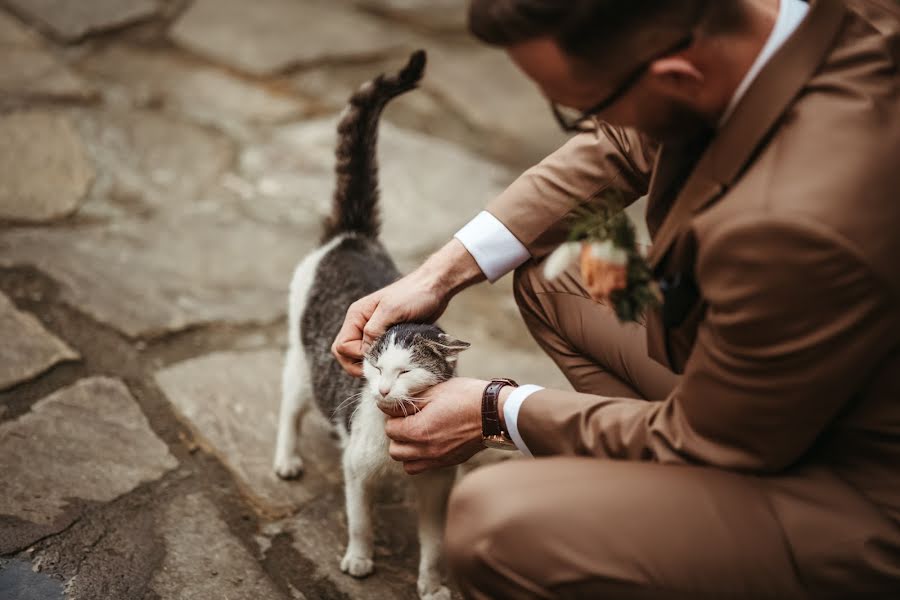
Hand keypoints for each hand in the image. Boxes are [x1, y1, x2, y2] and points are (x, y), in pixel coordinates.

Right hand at [331, 239, 484, 376]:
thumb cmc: (414, 294)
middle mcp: (361, 324)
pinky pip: (376, 355)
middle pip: (345, 353)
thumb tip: (365, 353)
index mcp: (356, 316)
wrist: (435, 287)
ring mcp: (373, 331)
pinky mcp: (386, 337)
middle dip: (357, 365)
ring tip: (388, 368)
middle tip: (379, 371)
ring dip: (371, 365)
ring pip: (360, 356)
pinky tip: (394, 364)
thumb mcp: (391, 311)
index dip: (356, 356)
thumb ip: (373, 331)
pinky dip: (381, 362)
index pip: (342, 346)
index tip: (377, 358)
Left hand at [384, 378, 486, 473]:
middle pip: (395, 450)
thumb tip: (384, 405)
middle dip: (397, 435)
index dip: (394, 416)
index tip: (403, 409)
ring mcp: (438, 459)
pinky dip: (421, 457)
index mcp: (419, 431)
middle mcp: (426, 450)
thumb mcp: (433, 392)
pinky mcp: (449, 462)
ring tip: (417, 434)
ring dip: (407, 450)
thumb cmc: (465, 397)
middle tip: (408, 421)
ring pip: (407, 464)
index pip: (390, 429)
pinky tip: (430, 441)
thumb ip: (407, 402)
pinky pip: (424, 467)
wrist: (494, 413)